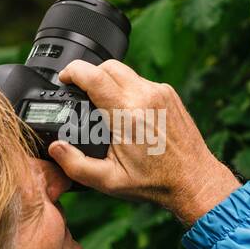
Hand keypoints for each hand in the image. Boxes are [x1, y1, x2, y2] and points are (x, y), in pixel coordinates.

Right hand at [45, 60, 239, 223]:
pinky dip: (127, 89)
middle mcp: (145, 96)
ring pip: (124, 71)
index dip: (72, 71)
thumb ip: (76, 165)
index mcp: (126, 115)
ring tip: (102, 104)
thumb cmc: (154, 182)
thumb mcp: (109, 181)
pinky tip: (125, 110)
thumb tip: (55, 148)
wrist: (194, 179)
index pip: (92, 76)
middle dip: (88, 73)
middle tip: (79, 91)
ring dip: (108, 80)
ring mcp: (160, 92)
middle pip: (106, 66)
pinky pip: (140, 81)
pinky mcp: (169, 93)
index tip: (63, 78)